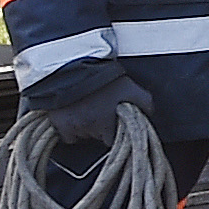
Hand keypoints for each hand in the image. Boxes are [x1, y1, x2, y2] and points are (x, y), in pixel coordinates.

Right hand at [26, 63, 154, 159]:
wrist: (74, 68)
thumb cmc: (105, 79)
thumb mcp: (131, 87)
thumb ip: (144, 103)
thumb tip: (150, 115)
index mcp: (108, 127)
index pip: (112, 141)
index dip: (113, 132)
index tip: (113, 123)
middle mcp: (90, 132)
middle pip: (96, 138)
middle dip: (99, 128)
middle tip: (99, 111)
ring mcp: (73, 129)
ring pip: (82, 136)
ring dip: (85, 127)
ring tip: (87, 109)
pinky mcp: (58, 125)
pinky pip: (67, 135)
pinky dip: (70, 129)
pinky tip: (74, 115)